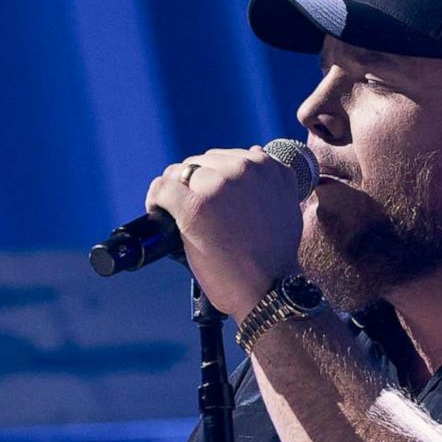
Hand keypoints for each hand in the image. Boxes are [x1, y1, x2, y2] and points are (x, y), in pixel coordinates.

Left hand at [147, 147, 304, 320]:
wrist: (269, 289)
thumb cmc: (275, 257)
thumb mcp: (286, 205)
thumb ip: (269, 181)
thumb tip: (254, 152)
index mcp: (267, 167)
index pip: (224, 158)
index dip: (211, 179)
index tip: (210, 200)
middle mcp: (244, 169)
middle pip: (199, 164)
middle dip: (193, 186)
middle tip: (195, 215)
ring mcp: (218, 186)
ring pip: (178, 173)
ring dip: (174, 192)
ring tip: (176, 215)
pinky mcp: (194, 206)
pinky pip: (161, 189)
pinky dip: (155, 201)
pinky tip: (160, 215)